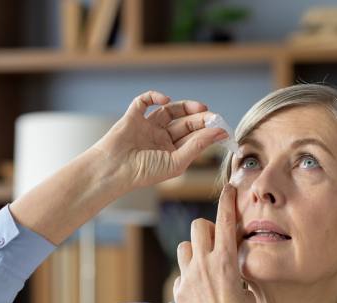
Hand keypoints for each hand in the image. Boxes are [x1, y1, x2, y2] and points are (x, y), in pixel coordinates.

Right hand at [92, 90, 228, 191]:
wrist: (113, 169)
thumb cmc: (143, 171)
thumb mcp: (176, 161)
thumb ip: (197, 146)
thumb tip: (220, 133)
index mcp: (171, 153)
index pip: (193, 138)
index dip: (208, 132)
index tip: (223, 128)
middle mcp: (160, 139)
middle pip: (185, 123)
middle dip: (200, 119)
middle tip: (213, 116)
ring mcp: (147, 127)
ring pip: (169, 110)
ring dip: (185, 107)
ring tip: (200, 108)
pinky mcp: (133, 117)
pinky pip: (145, 101)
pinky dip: (155, 96)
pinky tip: (165, 100)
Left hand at [172, 184, 257, 302]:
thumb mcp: (245, 288)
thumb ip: (234, 271)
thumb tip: (231, 268)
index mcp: (225, 260)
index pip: (224, 220)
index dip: (227, 201)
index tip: (228, 189)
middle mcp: (204, 264)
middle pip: (197, 226)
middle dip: (205, 230)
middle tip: (213, 242)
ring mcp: (188, 278)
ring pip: (184, 248)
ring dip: (193, 252)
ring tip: (203, 267)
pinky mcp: (178, 293)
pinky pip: (180, 276)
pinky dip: (188, 280)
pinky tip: (199, 295)